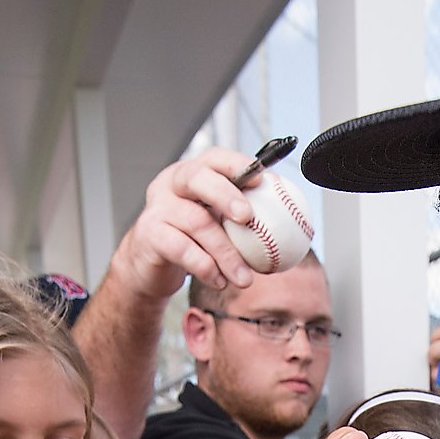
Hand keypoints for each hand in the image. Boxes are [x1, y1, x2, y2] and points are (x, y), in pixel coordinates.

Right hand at [109, 148, 262, 298]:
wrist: (149, 268)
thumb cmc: (190, 241)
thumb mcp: (216, 225)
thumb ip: (242, 218)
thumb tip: (290, 221)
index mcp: (191, 174)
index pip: (214, 158)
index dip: (237, 164)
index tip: (261, 179)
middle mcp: (171, 184)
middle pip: (198, 178)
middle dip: (226, 195)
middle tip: (248, 217)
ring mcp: (157, 208)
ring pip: (196, 222)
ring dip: (226, 253)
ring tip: (244, 278)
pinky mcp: (149, 235)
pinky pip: (181, 249)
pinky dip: (205, 266)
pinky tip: (220, 280)